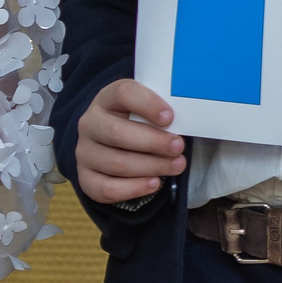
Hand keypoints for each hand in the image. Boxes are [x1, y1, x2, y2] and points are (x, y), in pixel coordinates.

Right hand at [75, 79, 185, 203]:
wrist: (116, 140)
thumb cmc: (142, 120)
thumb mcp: (151, 107)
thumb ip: (166, 110)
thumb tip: (196, 118)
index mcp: (107, 99)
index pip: (123, 94)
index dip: (147, 104)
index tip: (170, 118)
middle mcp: (90, 124)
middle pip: (117, 133)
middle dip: (153, 142)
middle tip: (178, 147)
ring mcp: (84, 152)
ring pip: (115, 163)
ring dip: (151, 166)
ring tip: (177, 165)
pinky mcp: (85, 177)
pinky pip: (105, 188)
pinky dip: (132, 188)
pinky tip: (154, 183)